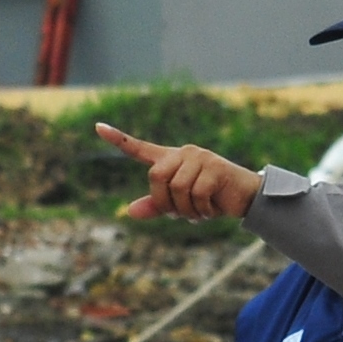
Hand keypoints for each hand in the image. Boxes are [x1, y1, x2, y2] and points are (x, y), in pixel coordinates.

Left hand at [97, 122, 262, 220]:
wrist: (244, 198)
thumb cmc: (210, 200)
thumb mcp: (180, 205)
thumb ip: (156, 207)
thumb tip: (129, 212)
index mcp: (170, 160)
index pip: (140, 149)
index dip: (118, 140)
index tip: (98, 127)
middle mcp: (183, 153)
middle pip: (156, 177)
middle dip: (166, 203)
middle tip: (182, 214)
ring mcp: (199, 157)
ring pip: (177, 189)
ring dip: (187, 211)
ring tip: (201, 212)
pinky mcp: (214, 166)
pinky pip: (196, 194)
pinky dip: (202, 210)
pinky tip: (211, 211)